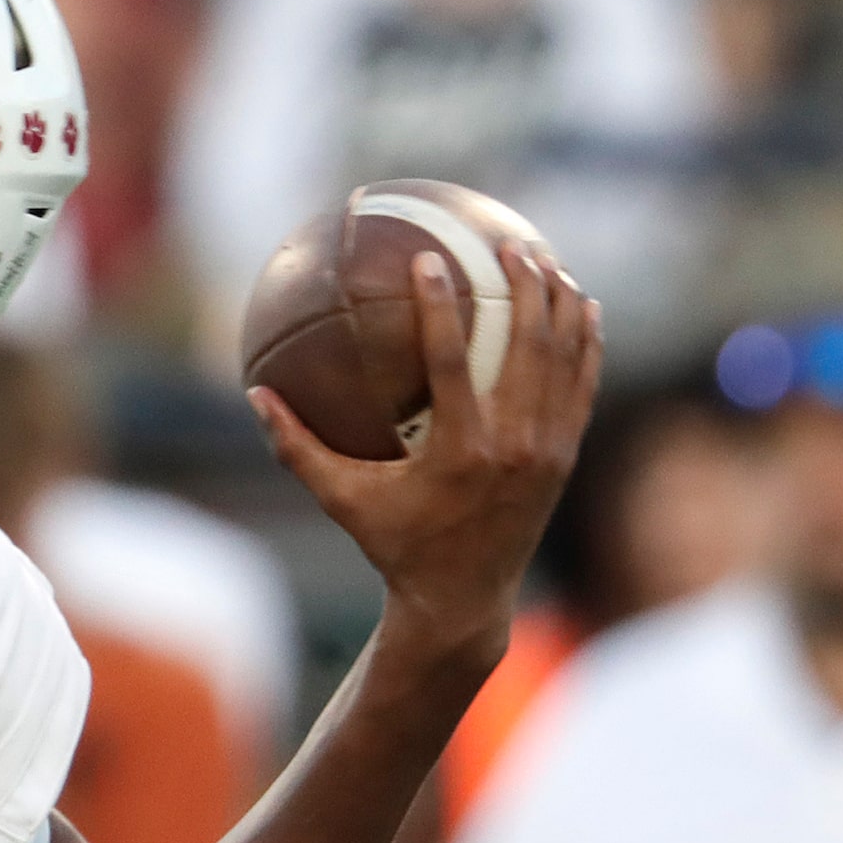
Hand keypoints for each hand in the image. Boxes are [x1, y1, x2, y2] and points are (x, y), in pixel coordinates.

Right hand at [252, 242, 601, 661]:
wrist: (462, 598)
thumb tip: (255, 395)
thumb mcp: (341, 499)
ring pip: (564, 360)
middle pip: (528, 347)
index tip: (429, 260)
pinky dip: (586, 344)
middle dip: (524, 287)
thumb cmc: (393, 544)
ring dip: (560, 304)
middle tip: (509, 244)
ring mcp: (546, 452)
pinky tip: (585, 307)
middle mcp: (512, 447)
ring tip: (548, 259)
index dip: (439, 307)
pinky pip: (582, 387)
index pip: (451, 363)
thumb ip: (298, 448)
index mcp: (459, 453)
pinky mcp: (564, 457)